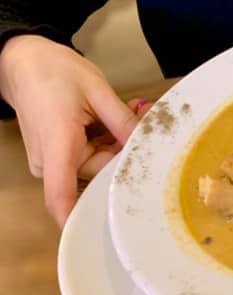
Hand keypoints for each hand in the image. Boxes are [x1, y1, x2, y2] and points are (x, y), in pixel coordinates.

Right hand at [0, 35, 138, 227]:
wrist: (24, 62)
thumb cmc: (55, 72)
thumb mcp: (96, 89)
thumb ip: (121, 119)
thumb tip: (145, 143)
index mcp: (58, 145)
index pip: (61, 197)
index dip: (79, 220)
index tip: (107, 232)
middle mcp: (50, 162)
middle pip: (97, 173)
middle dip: (124, 153)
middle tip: (146, 123)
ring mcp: (51, 161)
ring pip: (96, 163)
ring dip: (116, 143)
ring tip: (130, 112)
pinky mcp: (55, 155)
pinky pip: (86, 156)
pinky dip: (103, 140)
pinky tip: (113, 118)